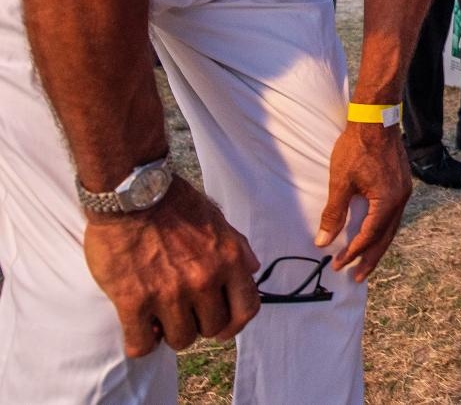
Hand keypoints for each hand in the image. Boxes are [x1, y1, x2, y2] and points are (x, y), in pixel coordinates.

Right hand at [82, 176, 260, 356]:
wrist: (132, 193)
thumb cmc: (174, 203)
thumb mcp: (218, 219)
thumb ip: (238, 247)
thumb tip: (252, 269)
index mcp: (229, 260)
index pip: (247, 310)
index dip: (235, 324)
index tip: (222, 327)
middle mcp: (204, 280)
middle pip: (212, 328)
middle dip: (199, 324)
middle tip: (183, 313)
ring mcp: (170, 293)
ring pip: (180, 339)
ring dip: (170, 333)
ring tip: (159, 318)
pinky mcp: (134, 301)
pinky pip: (142, 344)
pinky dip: (141, 343)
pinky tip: (139, 330)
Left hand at [314, 121, 411, 281]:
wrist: (376, 119)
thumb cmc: (356, 148)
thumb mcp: (340, 182)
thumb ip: (334, 213)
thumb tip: (324, 241)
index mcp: (387, 201)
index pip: (369, 235)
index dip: (353, 252)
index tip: (338, 265)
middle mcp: (400, 199)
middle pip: (385, 237)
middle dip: (370, 258)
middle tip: (357, 278)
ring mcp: (403, 191)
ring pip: (391, 227)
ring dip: (378, 245)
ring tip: (366, 261)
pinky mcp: (401, 183)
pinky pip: (393, 214)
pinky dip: (383, 229)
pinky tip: (375, 232)